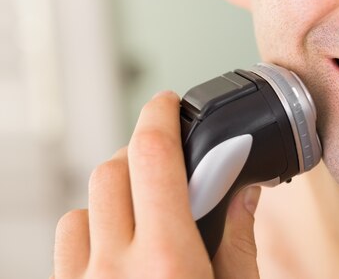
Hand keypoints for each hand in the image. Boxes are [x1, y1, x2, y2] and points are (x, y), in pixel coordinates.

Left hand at [52, 91, 260, 278]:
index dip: (160, 114)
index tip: (168, 102)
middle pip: (115, 167)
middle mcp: (117, 270)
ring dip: (118, 192)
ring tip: (146, 212)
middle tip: (169, 166)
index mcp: (170, 265)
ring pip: (88, 198)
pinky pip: (69, 236)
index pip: (153, 154)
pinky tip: (119, 243)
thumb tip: (244, 191)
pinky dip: (93, 225)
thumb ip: (239, 244)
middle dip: (144, 153)